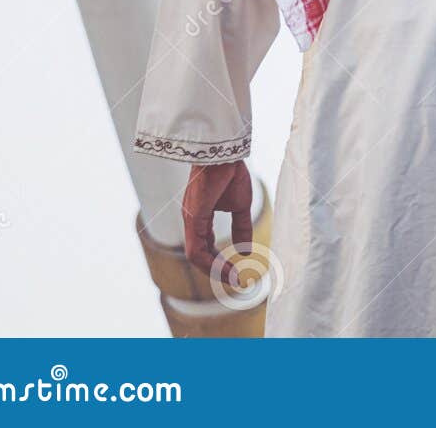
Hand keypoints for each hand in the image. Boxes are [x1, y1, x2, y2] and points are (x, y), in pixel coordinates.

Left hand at [182, 159, 253, 289]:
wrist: (225, 153)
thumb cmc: (231, 172)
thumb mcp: (240, 206)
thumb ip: (241, 228)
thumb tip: (246, 252)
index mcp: (200, 219)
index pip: (206, 248)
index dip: (220, 262)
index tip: (237, 275)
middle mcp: (191, 222)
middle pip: (199, 255)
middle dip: (217, 271)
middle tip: (236, 282)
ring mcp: (190, 220)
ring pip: (195, 255)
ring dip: (214, 270)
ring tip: (233, 278)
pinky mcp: (192, 217)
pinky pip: (196, 248)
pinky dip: (210, 261)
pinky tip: (225, 267)